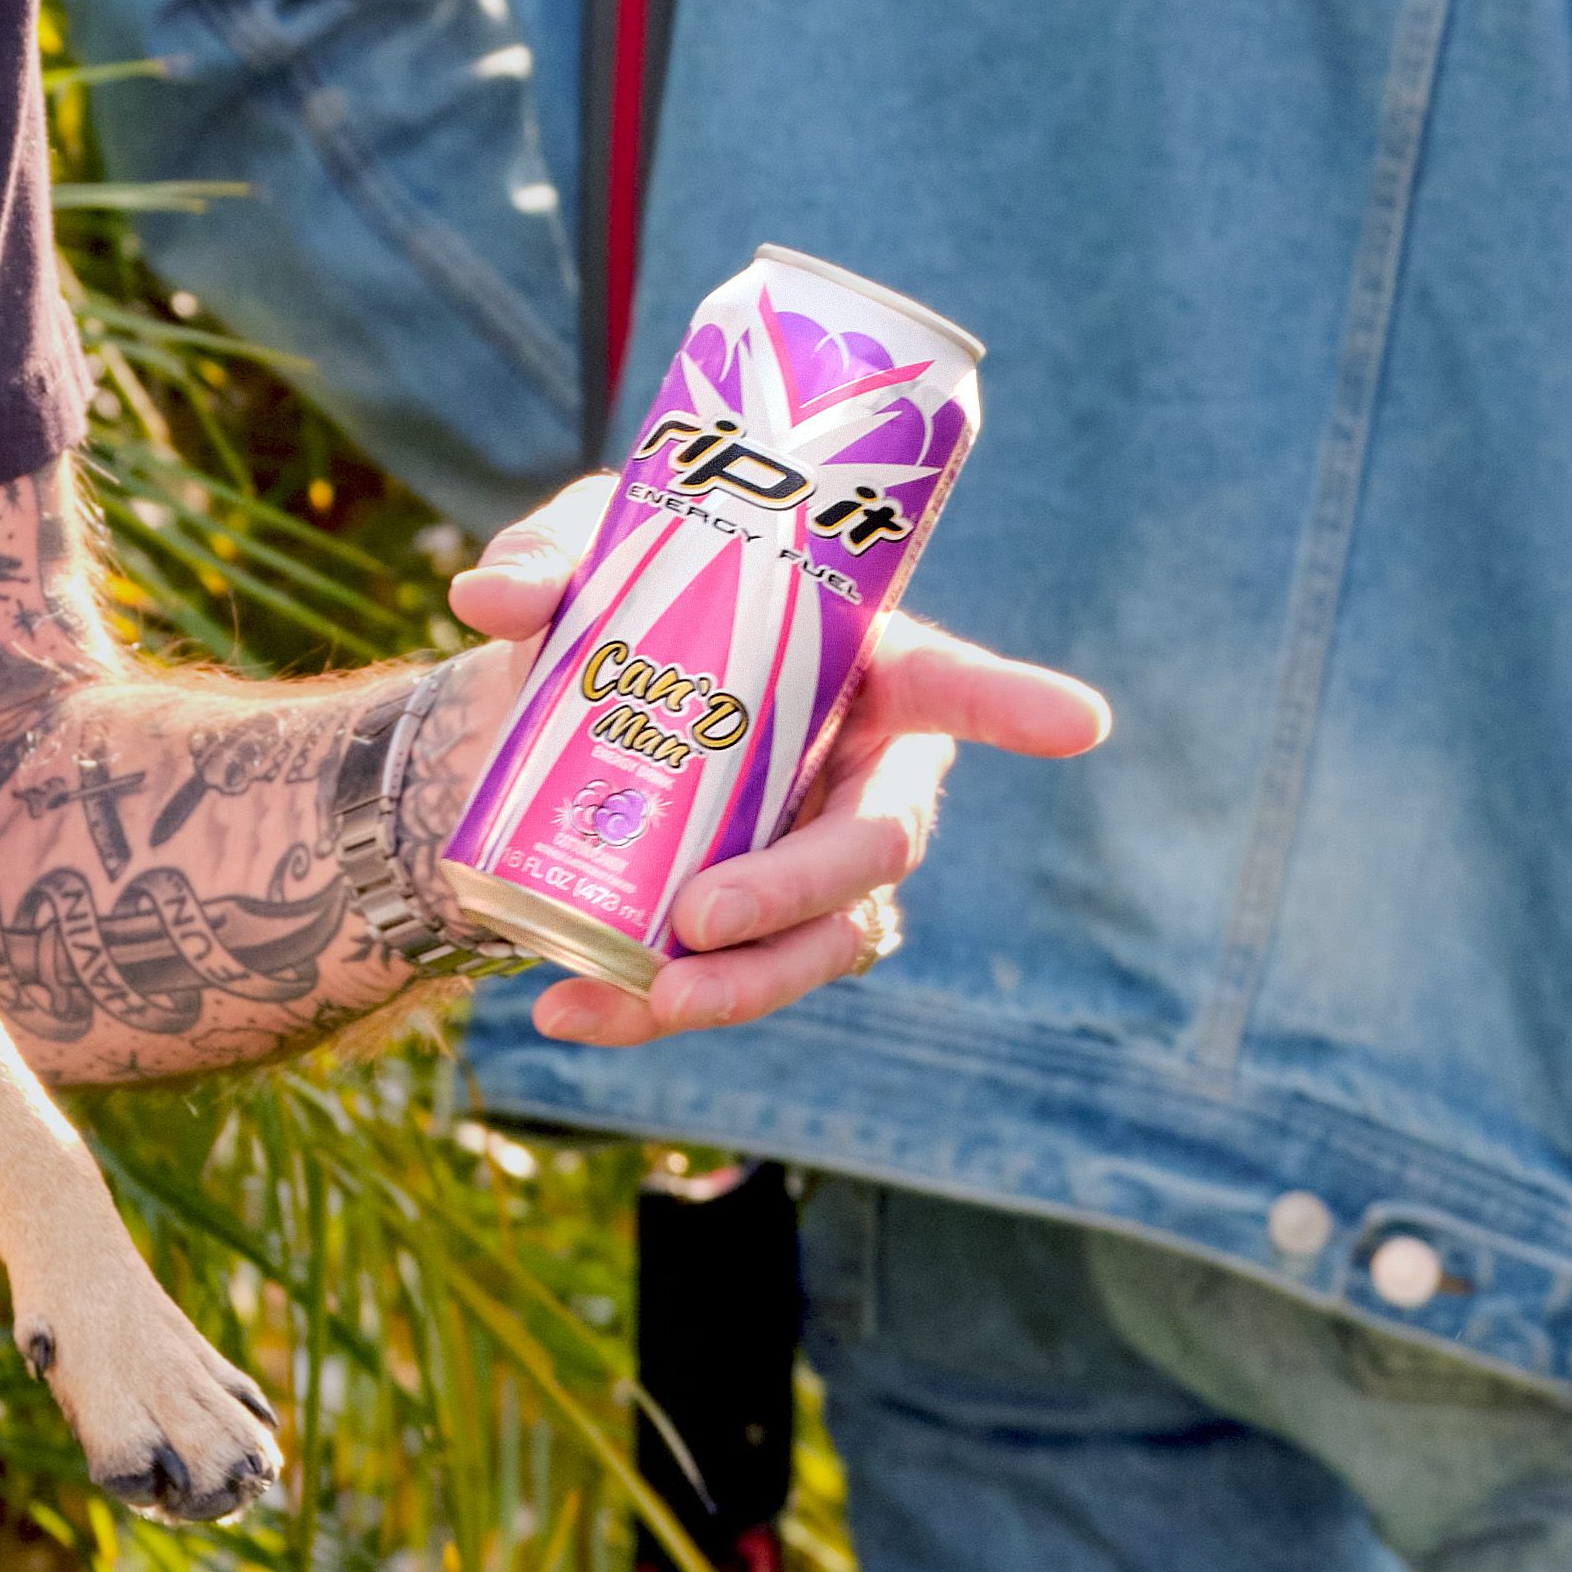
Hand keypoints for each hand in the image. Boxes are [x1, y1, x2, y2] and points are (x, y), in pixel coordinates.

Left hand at [438, 478, 1111, 1049]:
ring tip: (648, 997)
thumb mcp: (587, 558)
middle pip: (873, 846)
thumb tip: (488, 597)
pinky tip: (570, 1013)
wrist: (542, 716)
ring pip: (819, 944)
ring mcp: (812, 862)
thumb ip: (550, 559)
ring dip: (740, 985)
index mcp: (861, 662)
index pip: (950, 681)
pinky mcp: (752, 930)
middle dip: (797, 891)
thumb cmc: (615, 610)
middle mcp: (857, 771)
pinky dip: (646, 1009)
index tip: (1083, 720)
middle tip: (701, 917)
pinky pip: (728, 986)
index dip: (1015, 703)